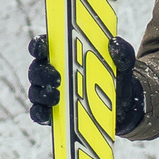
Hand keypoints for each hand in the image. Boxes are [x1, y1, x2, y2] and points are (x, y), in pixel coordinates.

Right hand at [29, 34, 148, 134]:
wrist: (123, 106)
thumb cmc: (116, 78)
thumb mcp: (123, 65)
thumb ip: (122, 53)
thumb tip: (114, 43)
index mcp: (62, 54)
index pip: (42, 45)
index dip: (38, 45)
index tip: (43, 48)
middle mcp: (51, 72)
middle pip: (36, 69)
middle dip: (42, 73)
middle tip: (57, 77)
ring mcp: (49, 93)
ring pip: (35, 91)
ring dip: (42, 94)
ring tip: (58, 97)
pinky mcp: (52, 113)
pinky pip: (39, 114)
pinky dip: (41, 114)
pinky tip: (49, 115)